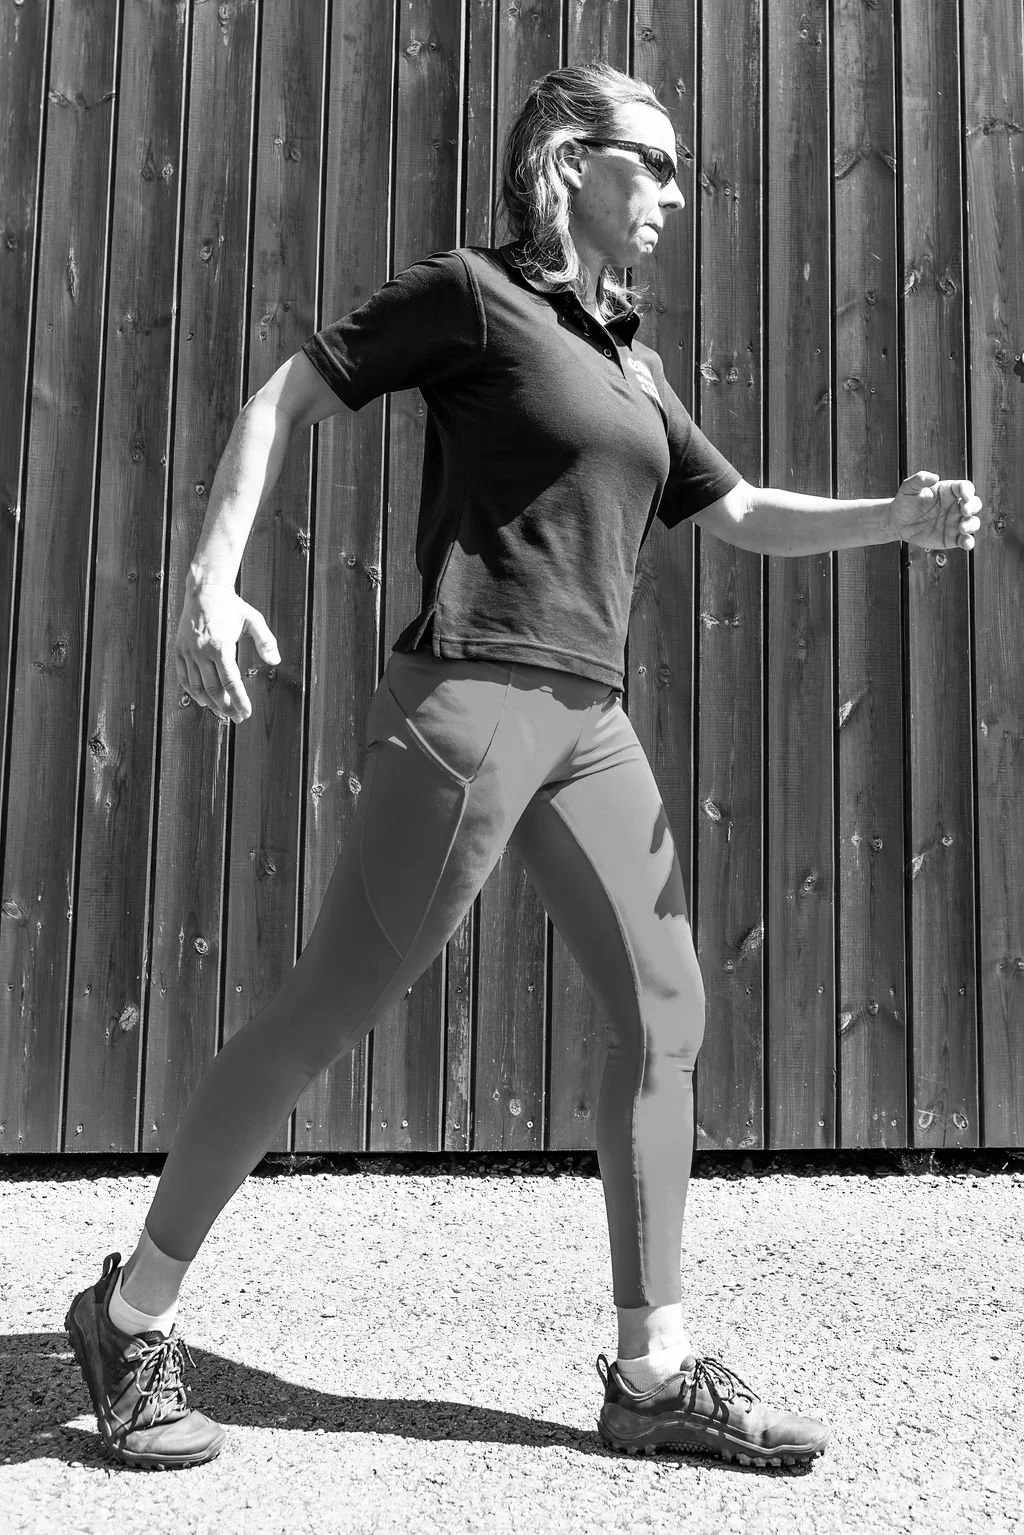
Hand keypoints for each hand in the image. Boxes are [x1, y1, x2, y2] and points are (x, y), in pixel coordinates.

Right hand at [174, 582, 280, 723]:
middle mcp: (201, 651)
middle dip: (227, 707)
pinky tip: (204, 700)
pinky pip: (183, 678)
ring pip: (197, 687)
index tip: (246, 713)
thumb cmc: (231, 606)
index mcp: (220, 645)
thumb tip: (275, 661)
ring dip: (210, 704)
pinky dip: (193, 693)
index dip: (239, 701)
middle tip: (237, 718)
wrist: (203, 591)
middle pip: (213, 690)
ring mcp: (188, 652)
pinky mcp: (178, 651)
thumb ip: (266, 641)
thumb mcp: (253, 620)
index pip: (230, 682)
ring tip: (223, 711)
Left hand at [887, 471, 982, 550]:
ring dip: (972, 524)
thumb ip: (920, 479)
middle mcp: (956, 506)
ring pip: (973, 522)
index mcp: (949, 491)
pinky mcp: (952, 538)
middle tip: (964, 511)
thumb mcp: (908, 488)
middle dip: (973, 507)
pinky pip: (965, 541)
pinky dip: (969, 542)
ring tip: (962, 528)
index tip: (965, 496)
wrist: (898, 522)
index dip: (968, 491)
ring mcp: (955, 522)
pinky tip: (966, 544)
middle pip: (974, 504)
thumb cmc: (905, 501)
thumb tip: (935, 477)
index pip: (965, 487)